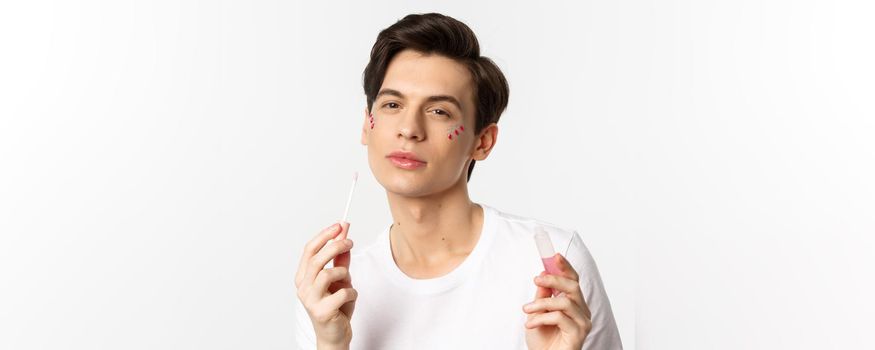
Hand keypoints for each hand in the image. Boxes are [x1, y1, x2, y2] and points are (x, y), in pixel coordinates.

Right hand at [295, 222, 356, 348]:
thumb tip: (344, 231)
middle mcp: (303, 288)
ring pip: (327, 274)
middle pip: (316, 259)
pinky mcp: (322, 312)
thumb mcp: (340, 279)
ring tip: (348, 280)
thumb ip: (341, 257)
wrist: (335, 335)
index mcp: (303, 277)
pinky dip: (351, 292)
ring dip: (343, 273)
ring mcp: (310, 301)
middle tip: (350, 242)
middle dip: (335, 246)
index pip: (309, 250)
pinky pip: (341, 293)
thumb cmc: (335, 306)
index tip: (339, 225)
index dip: (324, 236)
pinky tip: (350, 297)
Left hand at [523, 253, 591, 349]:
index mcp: (574, 304)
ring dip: (542, 303)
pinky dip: (541, 318)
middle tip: (536, 280)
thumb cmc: (542, 340)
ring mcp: (582, 323)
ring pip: (565, 302)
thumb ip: (543, 294)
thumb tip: (543, 273)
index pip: (574, 281)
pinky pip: (560, 317)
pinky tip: (530, 324)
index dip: (565, 267)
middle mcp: (582, 312)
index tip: (554, 256)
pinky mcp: (579, 334)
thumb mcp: (537, 312)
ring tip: (526, 310)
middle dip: (553, 280)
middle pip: (573, 287)